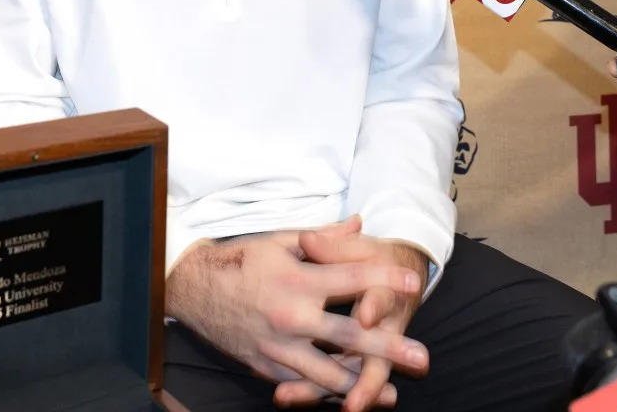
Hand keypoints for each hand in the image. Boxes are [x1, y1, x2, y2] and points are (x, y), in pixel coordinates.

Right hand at [166, 216, 425, 402]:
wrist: (195, 289)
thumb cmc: (242, 260)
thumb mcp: (280, 240)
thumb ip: (323, 238)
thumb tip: (358, 223)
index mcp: (297, 277)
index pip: (350, 277)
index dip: (384, 279)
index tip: (412, 282)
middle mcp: (292, 315)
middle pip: (349, 334)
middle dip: (388, 346)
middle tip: (421, 356)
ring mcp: (279, 346)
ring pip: (329, 372)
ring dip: (364, 383)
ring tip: (394, 393)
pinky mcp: (267, 367)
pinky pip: (303, 383)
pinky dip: (328, 392)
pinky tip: (352, 399)